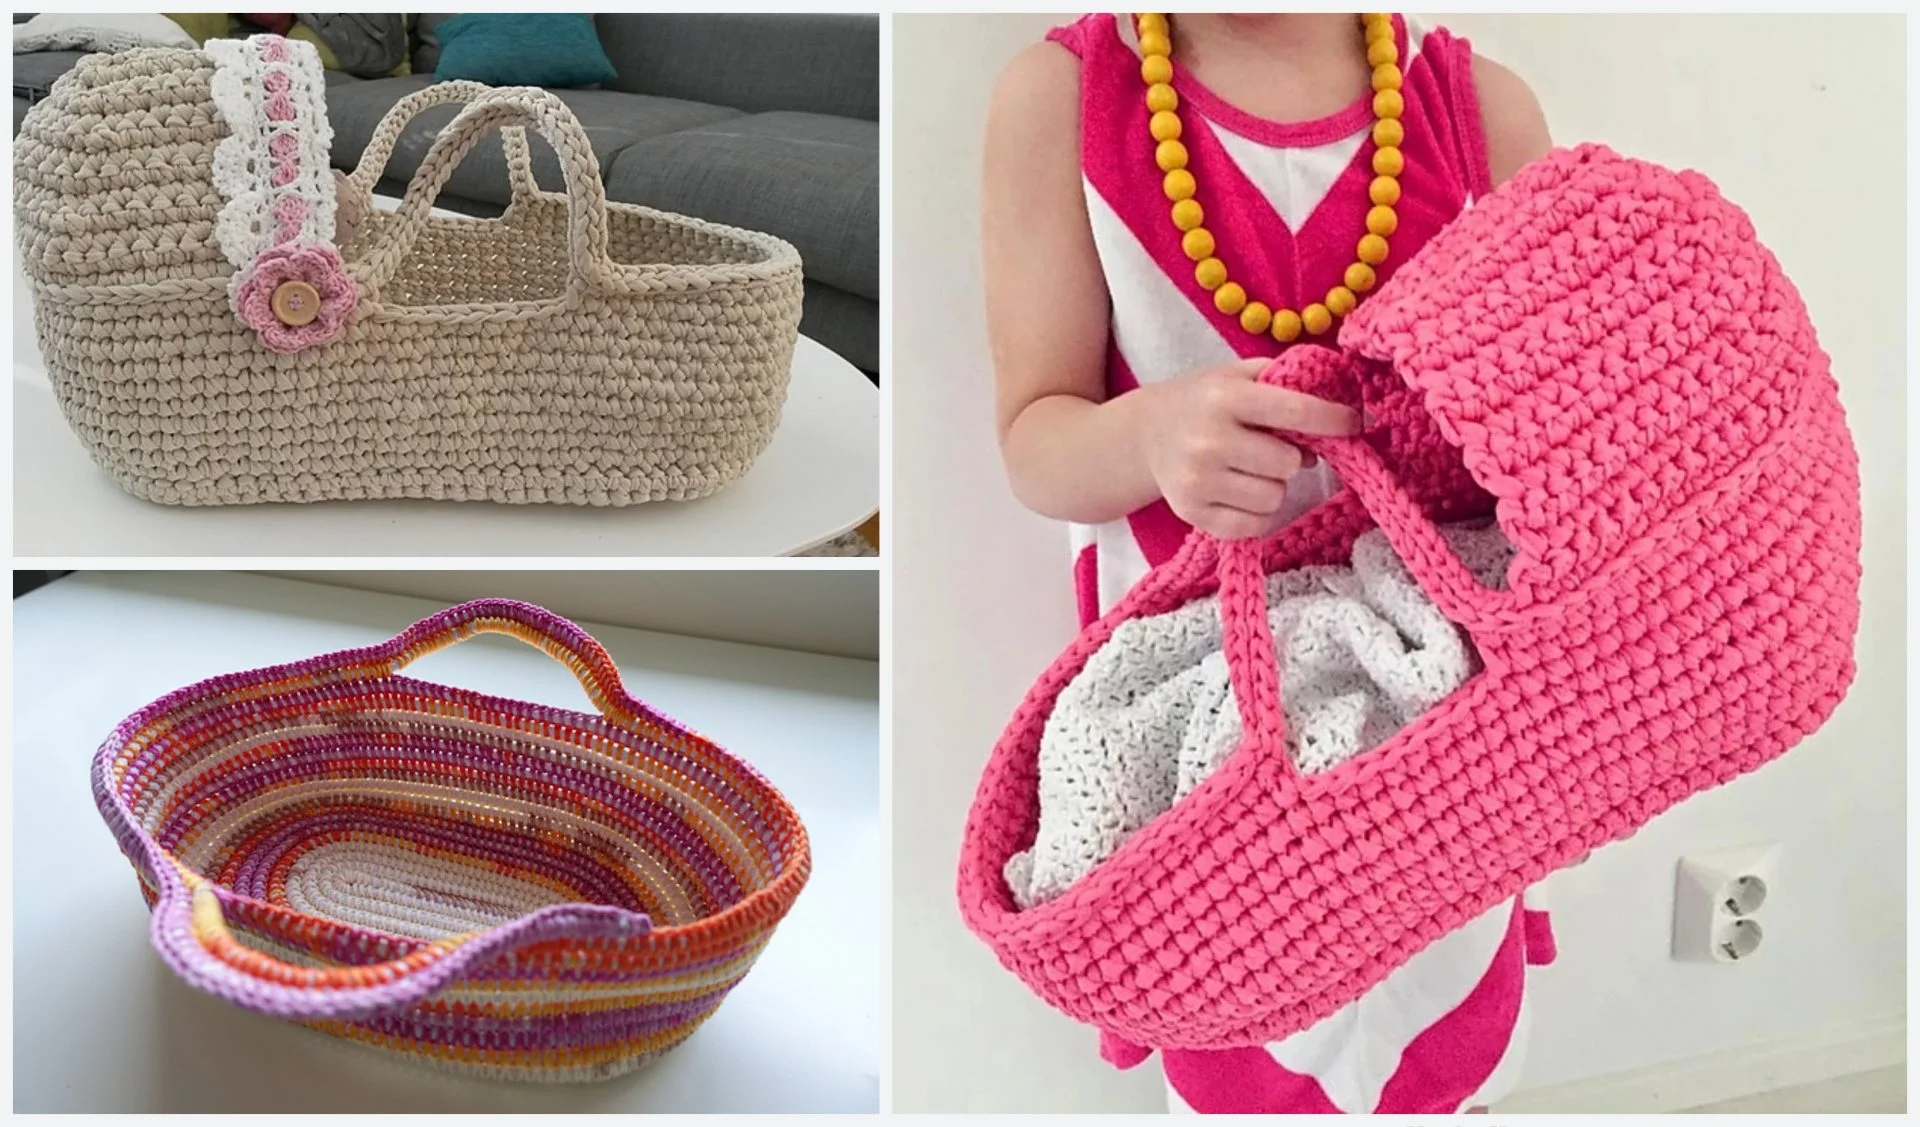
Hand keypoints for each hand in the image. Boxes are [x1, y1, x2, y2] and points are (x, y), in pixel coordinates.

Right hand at [1136, 357, 1360, 539]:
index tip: (1352, 423)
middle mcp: (1208, 440)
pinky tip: (1242, 493)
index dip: (1332, 420)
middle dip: (1291, 457)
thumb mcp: (1238, 375)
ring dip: (1274, 486)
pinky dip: (1259, 513)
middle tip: (1274, 449)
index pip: (1295, 411)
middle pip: (1287, 464)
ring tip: (1252, 470)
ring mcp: (1197, 481)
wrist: (1145, 435)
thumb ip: (1286, 379)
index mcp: (1225, 397)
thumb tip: (1343, 397)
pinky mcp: (1192, 514)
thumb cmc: (1204, 402)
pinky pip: (1254, 526)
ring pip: (1274, 499)